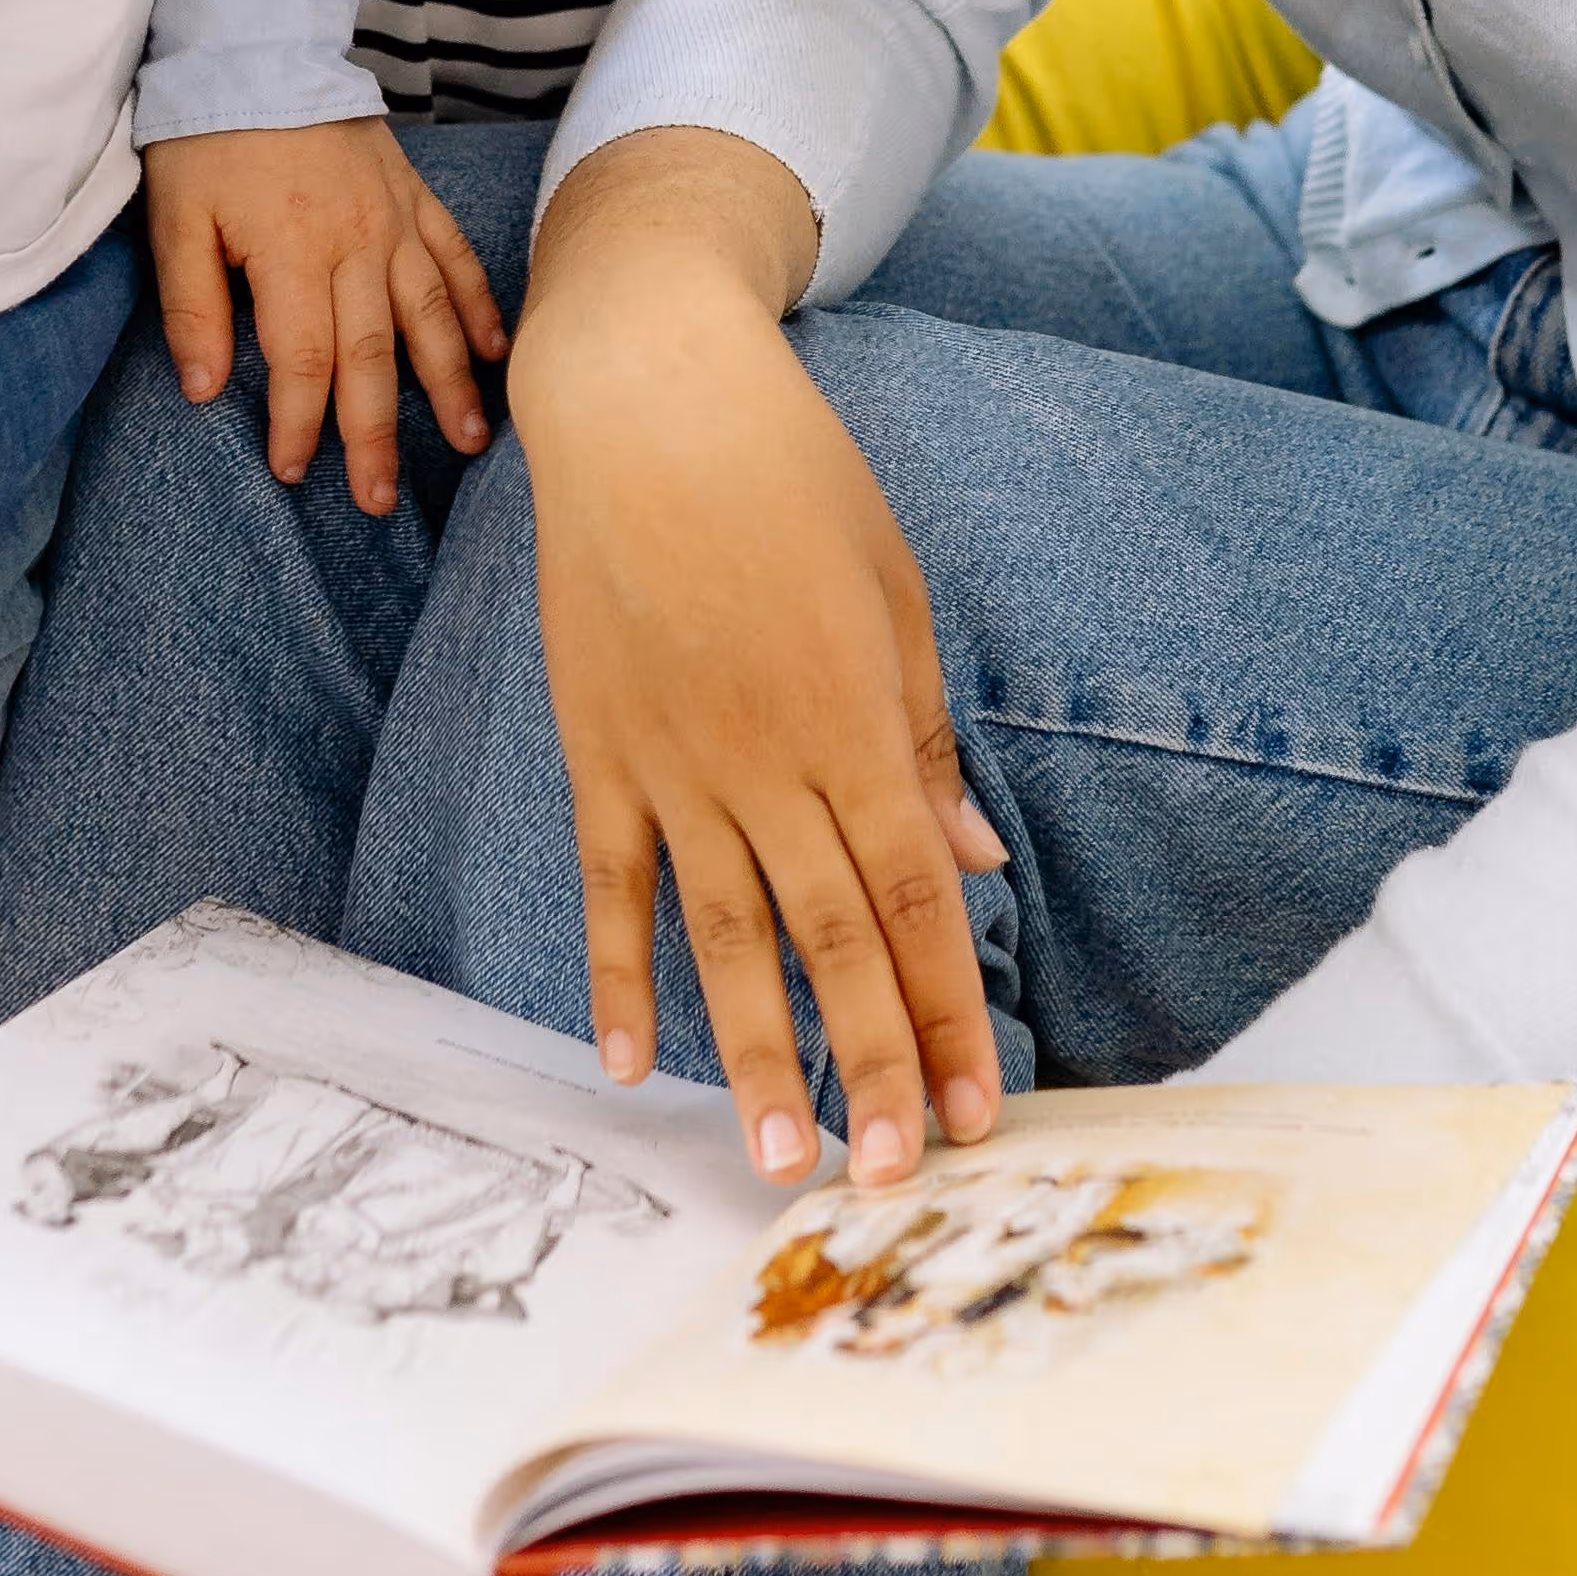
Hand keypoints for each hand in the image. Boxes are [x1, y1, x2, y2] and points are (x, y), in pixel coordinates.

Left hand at [144, 121, 503, 518]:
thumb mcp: (175, 218)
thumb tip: (202, 389)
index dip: (300, 423)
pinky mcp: (414, 197)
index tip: (294, 470)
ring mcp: (394, 220)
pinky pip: (455, 258)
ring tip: (467, 440)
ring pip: (430, 316)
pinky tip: (493, 351)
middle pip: (373, 356)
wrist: (258, 45)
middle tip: (380, 497)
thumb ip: (193, 305)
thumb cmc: (207, 137)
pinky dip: (479, 305)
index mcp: (292, 252)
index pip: (304, 360)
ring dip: (449, 383)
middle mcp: (356, 243)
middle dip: (376, 433)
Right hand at [512, 138, 1006, 1192]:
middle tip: (896, 1178)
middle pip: (831, 942)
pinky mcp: (597, 750)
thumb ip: (922, 737)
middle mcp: (765, 762)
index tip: (978, 1106)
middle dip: (871, 1067)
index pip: (913, 902)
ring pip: (722, 937)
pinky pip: (611, 883)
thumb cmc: (791, 478)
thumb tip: (970, 858)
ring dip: (754, 1057)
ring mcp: (672, 764)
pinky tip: (627, 1060)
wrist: (644, 397)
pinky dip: (617, 974)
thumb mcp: (893, 592)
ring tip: (778, 1163)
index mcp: (855, 724)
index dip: (946, 1013)